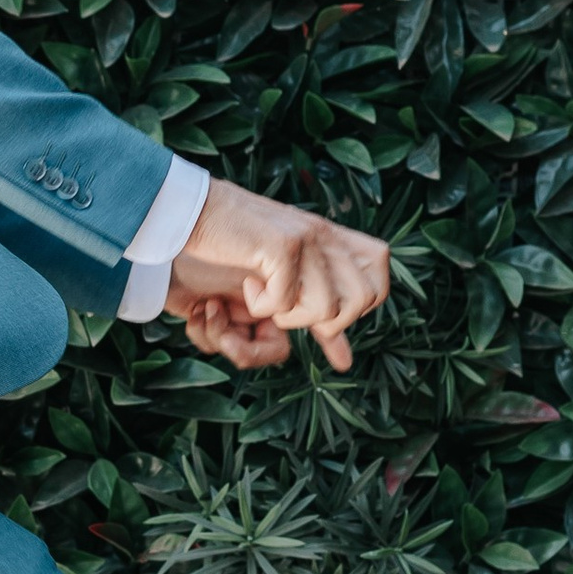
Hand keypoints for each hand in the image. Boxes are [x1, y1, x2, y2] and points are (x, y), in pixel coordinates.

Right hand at [167, 177, 389, 371]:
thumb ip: (318, 314)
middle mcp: (324, 235)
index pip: (379, 276)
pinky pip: (285, 302)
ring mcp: (306, 239)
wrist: (193, 211)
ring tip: (264, 298)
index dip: (361, 304)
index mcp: (331, 237)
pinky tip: (247, 285)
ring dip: (289, 317)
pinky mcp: (282, 246)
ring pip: (325, 309)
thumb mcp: (287, 279)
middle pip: (360, 301)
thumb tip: (345, 362)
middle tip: (289, 311)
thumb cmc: (234, 246)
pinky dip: (260, 306)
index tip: (323, 311)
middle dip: (325, 322)